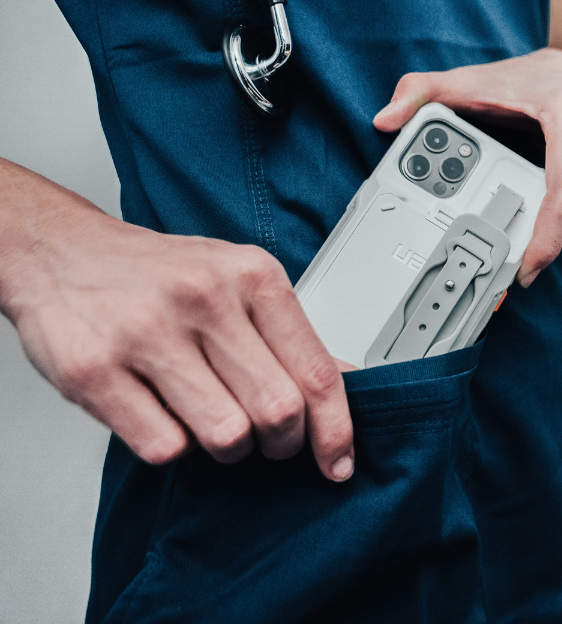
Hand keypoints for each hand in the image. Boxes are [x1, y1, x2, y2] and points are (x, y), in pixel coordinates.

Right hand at [0, 168, 354, 480]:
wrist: (63, 252)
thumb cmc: (160, 275)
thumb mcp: (237, 280)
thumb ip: (289, 334)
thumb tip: (345, 381)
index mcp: (252, 275)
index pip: (316, 370)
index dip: (335, 429)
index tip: (338, 461)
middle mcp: (204, 298)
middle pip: (278, 410)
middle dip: (281, 444)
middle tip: (268, 442)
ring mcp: (147, 333)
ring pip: (227, 436)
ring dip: (228, 448)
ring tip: (211, 421)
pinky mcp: (95, 371)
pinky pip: (164, 448)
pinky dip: (173, 447)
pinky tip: (163, 415)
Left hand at [373, 48, 561, 286]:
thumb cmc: (521, 80)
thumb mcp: (465, 82)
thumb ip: (420, 93)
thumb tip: (386, 118)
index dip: (545, 241)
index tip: (524, 270)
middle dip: (545, 240)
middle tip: (514, 258)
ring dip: (560, 228)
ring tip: (529, 220)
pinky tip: (552, 203)